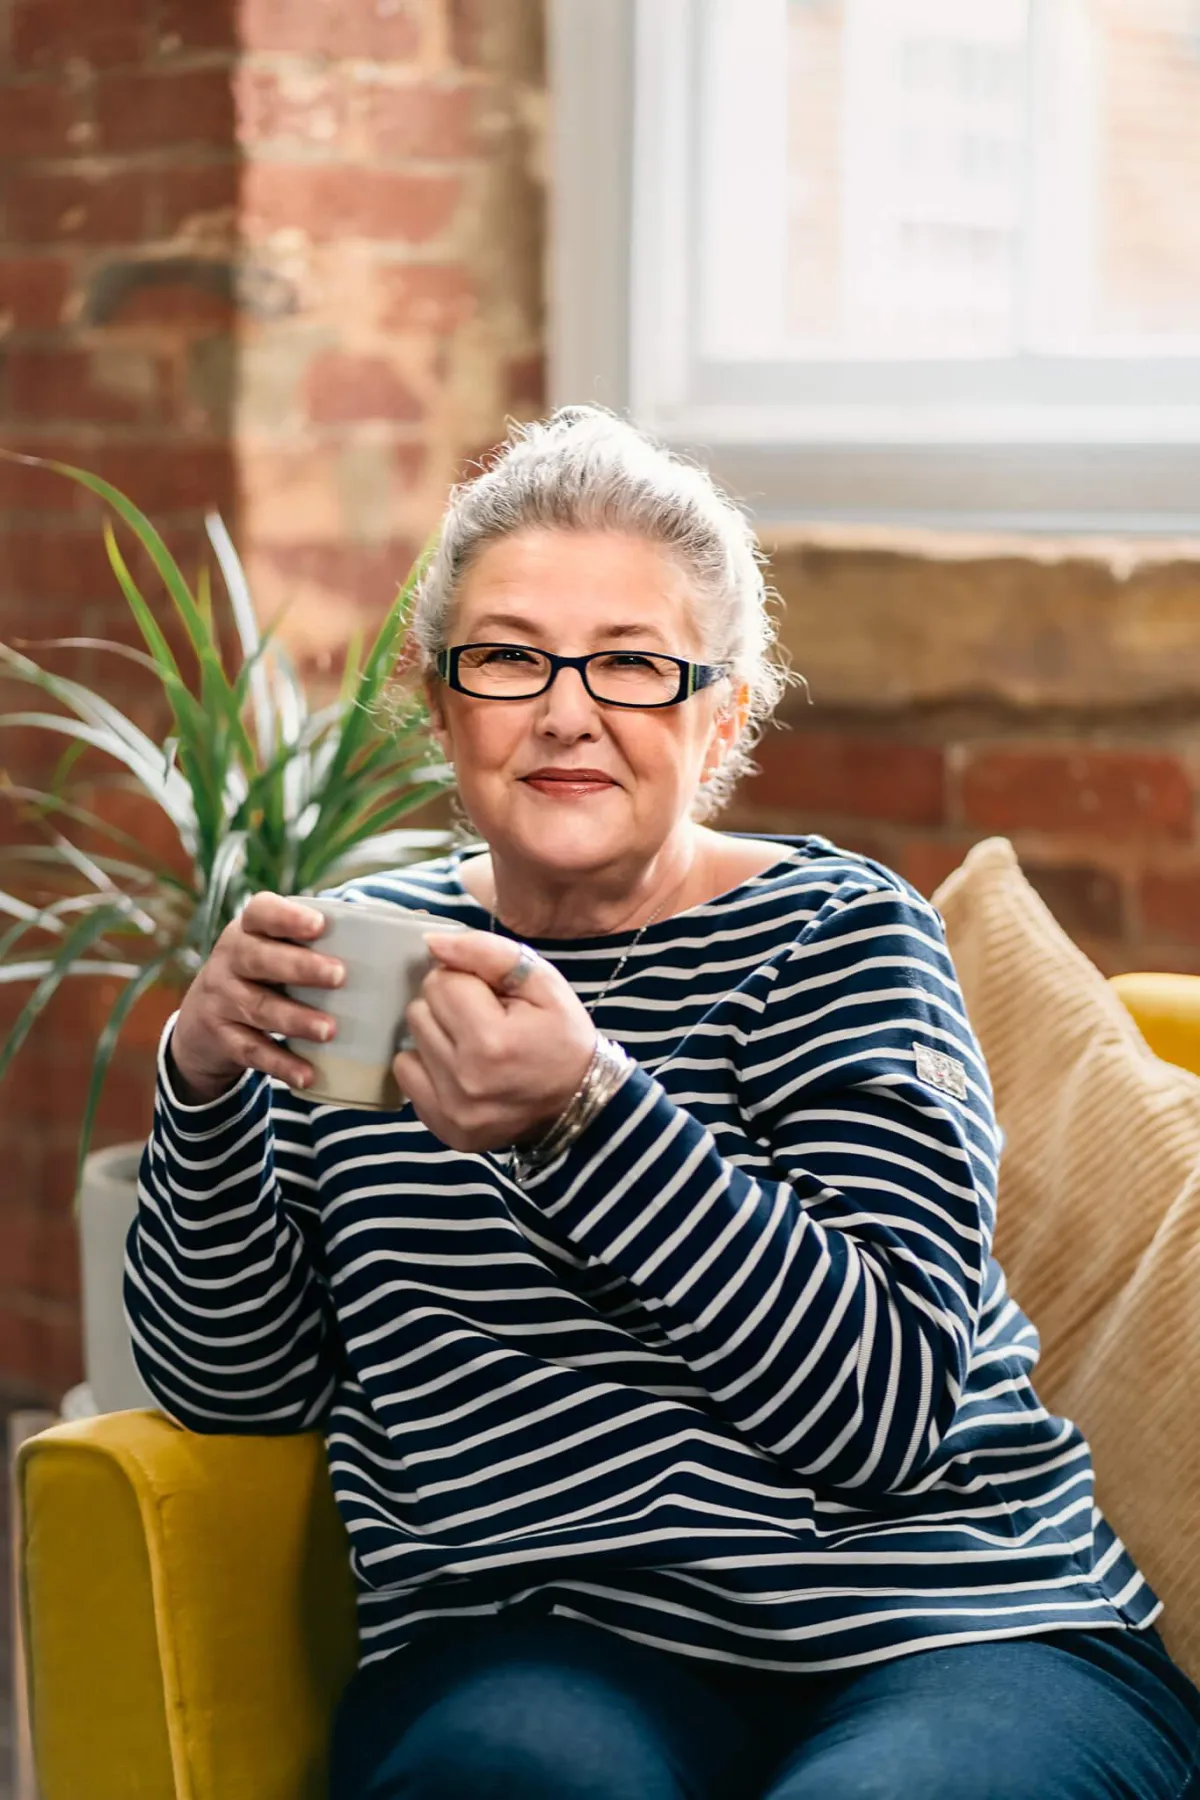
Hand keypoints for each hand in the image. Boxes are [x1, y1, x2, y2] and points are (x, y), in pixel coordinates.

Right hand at [170, 894, 346, 1101]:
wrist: (202, 1023)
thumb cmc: (265, 975)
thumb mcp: (277, 949)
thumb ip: (328, 937)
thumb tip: (413, 926)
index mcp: (249, 929)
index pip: (260, 912)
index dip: (287, 917)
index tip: (320, 925)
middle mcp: (229, 959)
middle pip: (258, 959)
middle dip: (299, 966)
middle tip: (340, 976)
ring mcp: (221, 999)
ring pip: (258, 1008)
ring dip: (295, 1019)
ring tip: (330, 1030)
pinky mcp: (221, 1038)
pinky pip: (251, 1051)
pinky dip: (280, 1064)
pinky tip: (307, 1074)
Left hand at [394, 931, 596, 1151]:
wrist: (581, 1103)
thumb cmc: (564, 1037)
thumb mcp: (544, 983)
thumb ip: (487, 953)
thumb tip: (432, 944)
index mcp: (491, 1040)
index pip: (441, 981)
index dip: (465, 980)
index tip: (491, 996)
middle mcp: (464, 1080)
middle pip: (419, 1011)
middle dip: (448, 1006)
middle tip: (482, 1019)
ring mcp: (451, 1111)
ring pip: (408, 1042)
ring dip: (436, 1036)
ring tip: (472, 1044)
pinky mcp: (444, 1128)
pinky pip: (407, 1078)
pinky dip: (428, 1067)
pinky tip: (459, 1069)